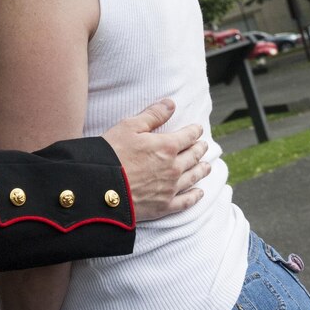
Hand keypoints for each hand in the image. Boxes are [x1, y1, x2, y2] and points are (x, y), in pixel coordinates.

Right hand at [101, 99, 209, 220]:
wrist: (101, 187)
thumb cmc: (111, 153)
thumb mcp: (128, 127)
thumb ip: (152, 115)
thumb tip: (170, 104)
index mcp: (166, 146)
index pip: (187, 136)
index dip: (194, 131)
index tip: (198, 129)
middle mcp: (174, 168)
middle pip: (193, 157)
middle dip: (199, 149)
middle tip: (204, 146)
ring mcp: (170, 188)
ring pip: (192, 177)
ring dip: (202, 170)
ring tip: (207, 166)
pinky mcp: (164, 206)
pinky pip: (185, 201)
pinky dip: (195, 197)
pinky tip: (199, 193)